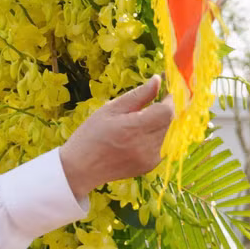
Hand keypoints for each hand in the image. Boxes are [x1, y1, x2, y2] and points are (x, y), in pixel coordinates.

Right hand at [60, 75, 173, 199]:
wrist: (81, 168)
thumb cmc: (91, 135)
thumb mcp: (110, 109)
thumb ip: (138, 95)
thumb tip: (158, 79)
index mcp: (134, 128)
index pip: (166, 111)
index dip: (168, 100)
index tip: (164, 92)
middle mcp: (146, 145)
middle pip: (168, 122)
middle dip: (162, 111)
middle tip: (146, 107)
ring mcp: (150, 158)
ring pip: (166, 133)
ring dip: (158, 125)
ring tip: (135, 125)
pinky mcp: (150, 166)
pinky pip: (161, 146)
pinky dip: (154, 138)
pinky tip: (135, 139)